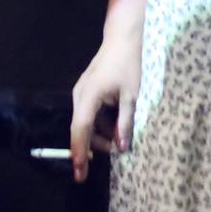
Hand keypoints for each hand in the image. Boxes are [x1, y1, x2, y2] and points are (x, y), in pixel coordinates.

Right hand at [69, 24, 142, 181]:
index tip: (79, 173)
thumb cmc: (129, 64)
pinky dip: (99, 123)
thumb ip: (125, 122)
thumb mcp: (131, 95)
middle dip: (91, 147)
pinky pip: (89, 113)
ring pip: (85, 122)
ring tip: (117, 139)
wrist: (124, 38)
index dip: (80, 152)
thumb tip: (121, 148)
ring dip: (98, 134)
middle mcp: (79, 95)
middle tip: (103, 161)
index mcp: (89, 96)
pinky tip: (114, 125)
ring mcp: (81, 92)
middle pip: (81, 128)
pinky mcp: (86, 90)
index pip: (81, 130)